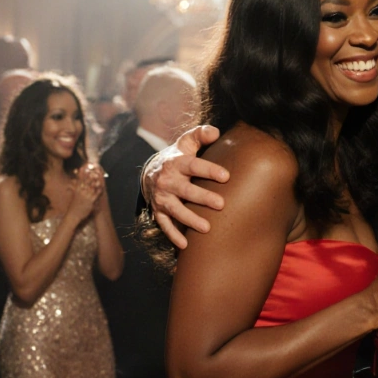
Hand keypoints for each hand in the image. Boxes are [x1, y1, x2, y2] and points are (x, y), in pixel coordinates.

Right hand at [67, 164, 103, 224]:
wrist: (73, 215)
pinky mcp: (90, 201)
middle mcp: (81, 192)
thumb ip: (73, 187)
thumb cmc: (73, 205)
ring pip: (91, 187)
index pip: (79, 180)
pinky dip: (98, 189)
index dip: (81, 173)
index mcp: (76, 190)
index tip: (83, 167)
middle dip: (89, 175)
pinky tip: (101, 186)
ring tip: (97, 175)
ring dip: (95, 181)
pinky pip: (95, 194)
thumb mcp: (73, 195)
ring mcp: (86, 196)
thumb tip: (71, 182)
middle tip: (92, 169)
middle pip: (86, 182)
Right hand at [143, 125, 228, 248]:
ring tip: (207, 228)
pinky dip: (173, 235)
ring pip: (175, 210)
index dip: (209, 170)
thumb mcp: (186, 142)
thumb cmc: (178, 156)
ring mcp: (161, 197)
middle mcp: (167, 180)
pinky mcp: (158, 210)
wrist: (151, 172)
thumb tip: (216, 132)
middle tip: (221, 204)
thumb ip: (200, 135)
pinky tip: (186, 245)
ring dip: (190, 219)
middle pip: (185, 190)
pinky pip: (164, 224)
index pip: (194, 165)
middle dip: (202, 197)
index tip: (226, 176)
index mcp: (177, 163)